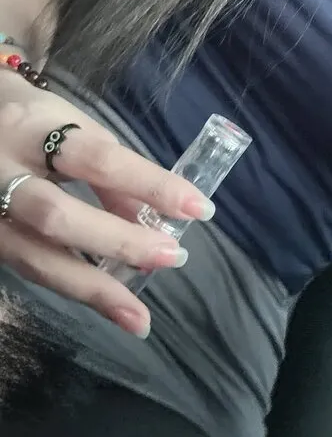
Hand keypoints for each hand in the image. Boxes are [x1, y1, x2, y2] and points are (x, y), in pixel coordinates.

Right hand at [0, 80, 212, 336]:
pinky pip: (27, 270)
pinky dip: (70, 288)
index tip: (199, 208)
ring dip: (93, 289)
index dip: (150, 186)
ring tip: (138, 316)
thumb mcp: (71, 124)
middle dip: (119, 242)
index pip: (100, 160)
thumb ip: (108, 170)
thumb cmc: (28, 119)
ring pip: (35, 259)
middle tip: (172, 257)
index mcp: (33, 127)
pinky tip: (105, 304)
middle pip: (58, 217)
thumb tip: (149, 217)